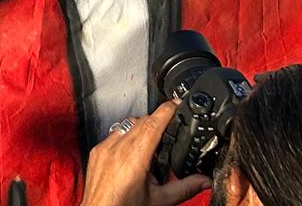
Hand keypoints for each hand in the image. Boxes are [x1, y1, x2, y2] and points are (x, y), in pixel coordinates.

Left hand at [81, 101, 211, 205]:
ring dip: (141, 131)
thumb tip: (205, 181)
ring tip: (151, 149)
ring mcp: (104, 148)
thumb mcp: (160, 200)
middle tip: (170, 134)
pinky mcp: (96, 152)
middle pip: (142, 121)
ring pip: (127, 126)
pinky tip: (133, 156)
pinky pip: (114, 135)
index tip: (178, 105)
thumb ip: (185, 188)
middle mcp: (117, 147)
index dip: (168, 110)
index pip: (154, 122)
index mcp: (135, 156)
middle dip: (158, 123)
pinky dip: (126, 139)